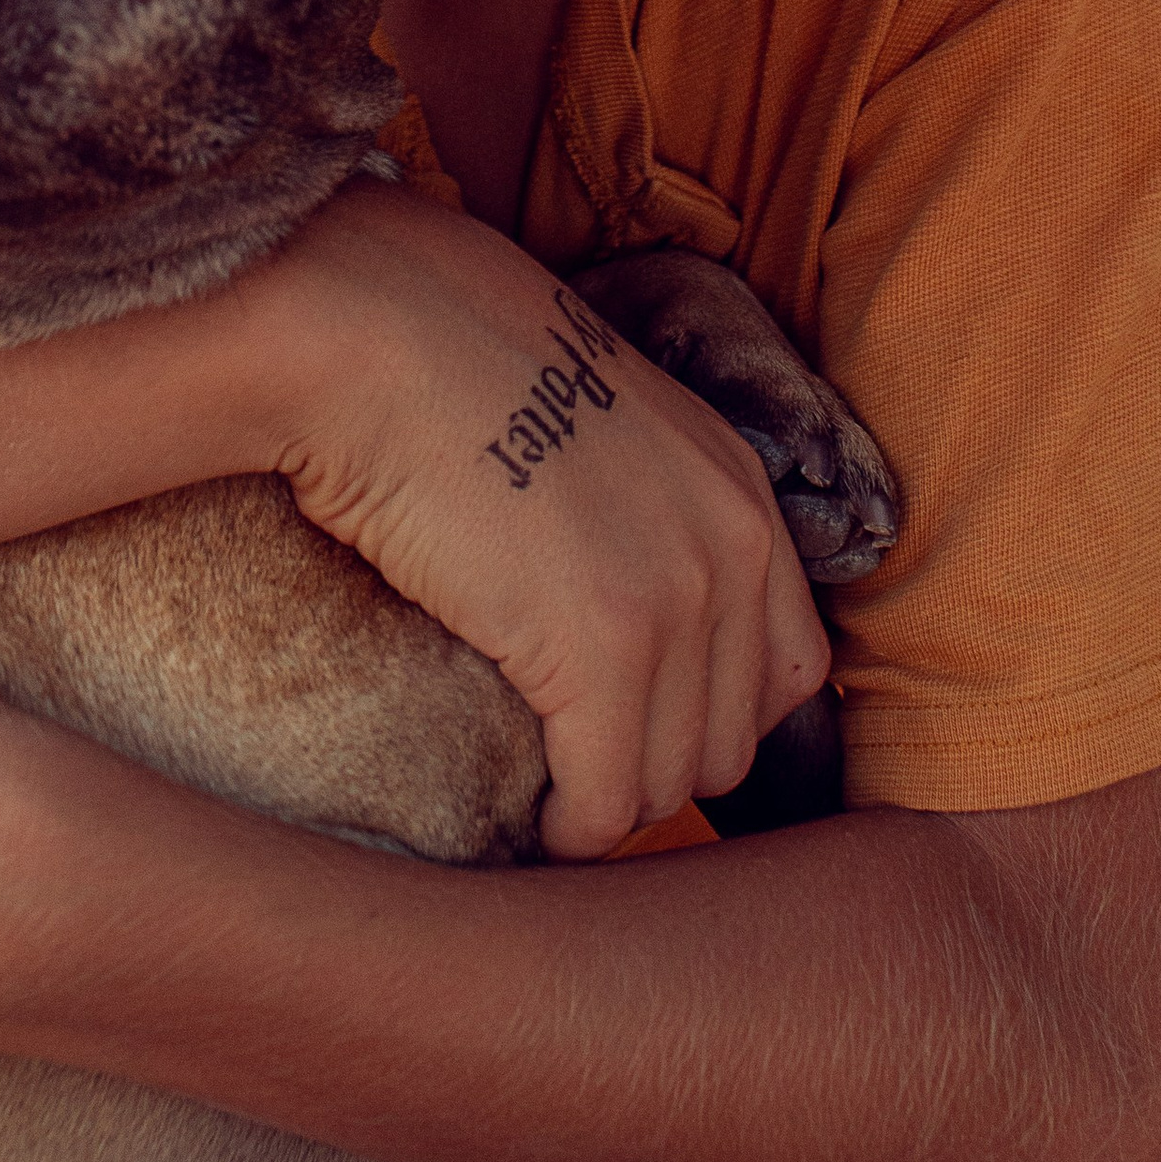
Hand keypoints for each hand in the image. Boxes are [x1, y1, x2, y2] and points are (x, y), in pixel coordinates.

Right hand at [248, 188, 830, 859]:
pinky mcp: (600, 644)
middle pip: (731, 740)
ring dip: (608, 803)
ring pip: (669, 781)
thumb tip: (607, 591)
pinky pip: (604, 798)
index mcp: (738, 490)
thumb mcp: (595, 426)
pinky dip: (570, 831)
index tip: (632, 735)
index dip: (707, 720)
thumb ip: (643, 506)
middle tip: (572, 771)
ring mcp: (676, 595)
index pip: (785, 671)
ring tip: (545, 788)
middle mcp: (732, 544)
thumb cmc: (450, 371)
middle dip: (651, 770)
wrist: (374, 330)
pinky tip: (529, 816)